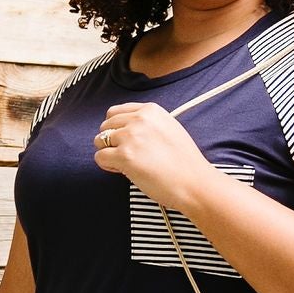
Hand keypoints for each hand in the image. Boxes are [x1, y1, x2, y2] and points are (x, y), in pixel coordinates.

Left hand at [90, 100, 220, 209]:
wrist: (194, 182)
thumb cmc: (184, 162)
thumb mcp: (169, 128)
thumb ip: (148, 123)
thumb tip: (126, 129)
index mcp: (150, 110)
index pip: (116, 112)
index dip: (117, 128)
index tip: (126, 141)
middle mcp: (139, 119)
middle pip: (105, 125)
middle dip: (110, 141)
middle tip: (126, 155)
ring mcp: (130, 137)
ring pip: (99, 141)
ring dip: (108, 153)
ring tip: (125, 164)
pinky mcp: (124, 156)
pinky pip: (100, 158)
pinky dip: (107, 166)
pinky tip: (123, 171)